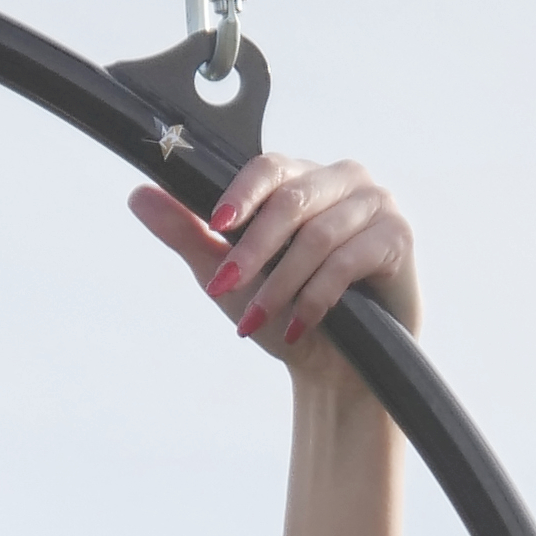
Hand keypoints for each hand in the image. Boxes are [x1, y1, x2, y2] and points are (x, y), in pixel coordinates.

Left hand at [126, 150, 416, 385]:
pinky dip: (316, 297)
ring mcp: (377, 204)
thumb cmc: (285, 312)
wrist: (339, 368)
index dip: (243, 193)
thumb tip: (137, 195)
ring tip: (257, 320)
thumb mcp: (229, 275)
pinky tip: (298, 325)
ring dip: (281, 284)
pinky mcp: (398, 237)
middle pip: (292, 200)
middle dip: (252, 251)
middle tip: (222, 289)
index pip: (269, 167)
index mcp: (303, 177)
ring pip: (317, 235)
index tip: (216, 224)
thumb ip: (188, 233)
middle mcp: (344, 179)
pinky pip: (349, 260)